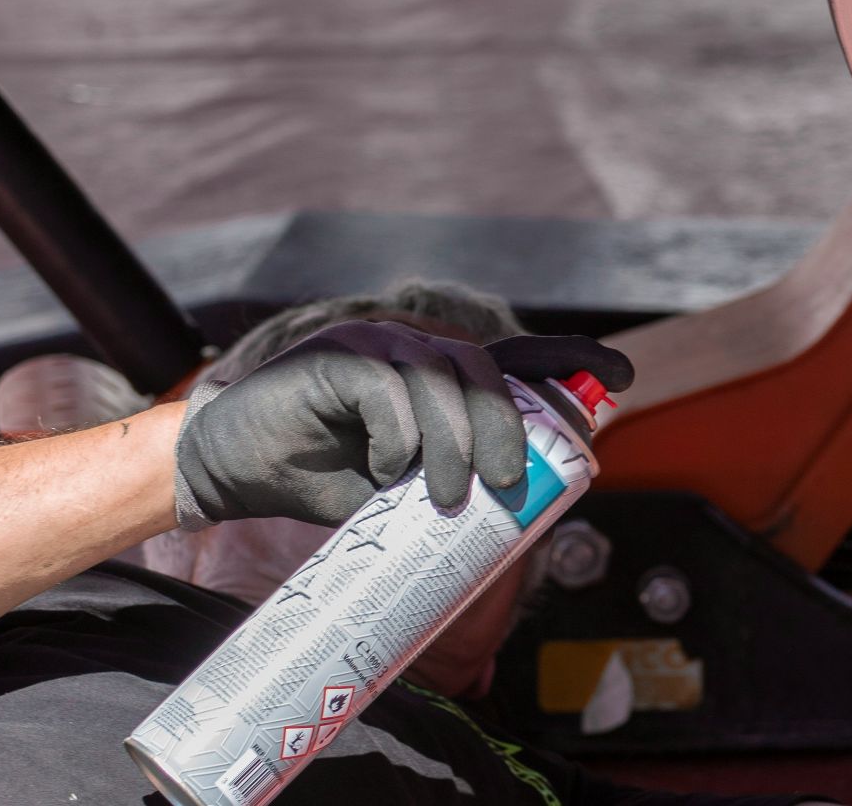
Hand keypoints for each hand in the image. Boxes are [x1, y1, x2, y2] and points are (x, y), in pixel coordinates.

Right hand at [172, 321, 632, 526]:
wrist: (228, 472)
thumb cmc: (319, 480)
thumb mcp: (401, 489)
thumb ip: (449, 481)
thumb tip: (514, 507)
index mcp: (438, 375)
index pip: (517, 359)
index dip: (569, 360)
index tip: (623, 374)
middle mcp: (414, 348)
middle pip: (488, 375)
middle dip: (510, 430)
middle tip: (508, 484)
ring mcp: (375, 345)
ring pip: (444, 380)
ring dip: (454, 445)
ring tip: (444, 496)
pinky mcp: (336, 356)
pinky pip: (388, 388)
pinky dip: (398, 435)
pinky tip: (383, 469)